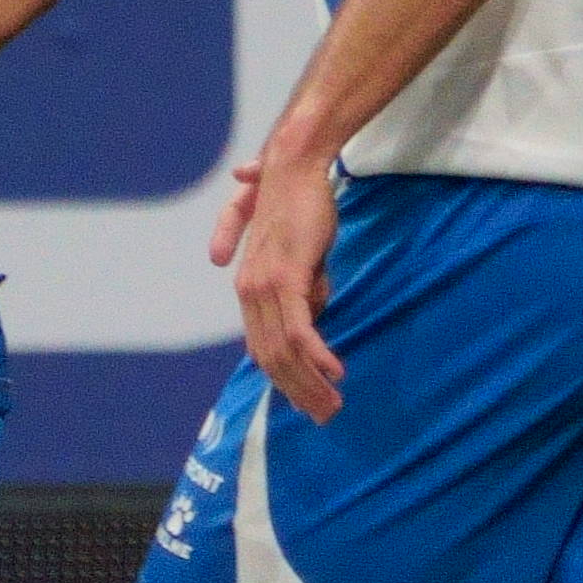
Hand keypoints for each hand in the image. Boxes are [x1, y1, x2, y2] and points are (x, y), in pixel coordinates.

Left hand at [215, 151, 348, 421]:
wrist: (293, 166)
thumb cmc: (298, 203)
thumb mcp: (302, 253)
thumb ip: (305, 284)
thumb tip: (316, 309)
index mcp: (250, 289)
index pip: (263, 348)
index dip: (285, 380)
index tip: (308, 402)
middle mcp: (249, 292)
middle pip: (270, 358)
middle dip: (298, 392)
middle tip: (325, 416)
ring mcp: (264, 286)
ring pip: (284, 350)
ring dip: (310, 382)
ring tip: (333, 404)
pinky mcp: (285, 277)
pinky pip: (299, 328)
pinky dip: (316, 354)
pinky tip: (334, 370)